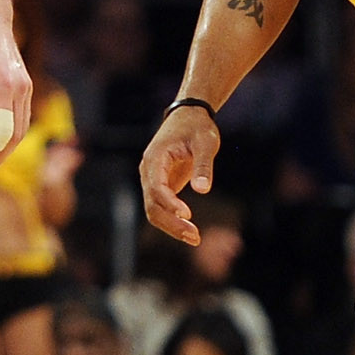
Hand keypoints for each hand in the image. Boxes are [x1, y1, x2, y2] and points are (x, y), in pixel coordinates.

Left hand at [0, 2, 32, 177]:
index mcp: (3, 87)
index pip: (2, 132)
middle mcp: (20, 89)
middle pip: (16, 135)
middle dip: (0, 158)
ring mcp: (27, 88)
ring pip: (23, 128)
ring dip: (8, 149)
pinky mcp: (26, 86)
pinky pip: (23, 117)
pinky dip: (13, 135)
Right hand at [139, 103, 220, 247]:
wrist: (188, 116)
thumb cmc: (197, 127)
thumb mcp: (206, 143)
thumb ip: (203, 166)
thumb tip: (202, 190)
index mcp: (155, 158)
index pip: (156, 187)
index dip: (170, 203)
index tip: (188, 215)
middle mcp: (148, 171)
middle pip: (151, 205)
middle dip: (171, 223)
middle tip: (195, 237)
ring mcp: (152, 179)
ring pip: (153, 210)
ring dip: (171, 226)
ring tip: (195, 238)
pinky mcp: (160, 185)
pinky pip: (161, 208)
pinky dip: (173, 220)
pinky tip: (190, 230)